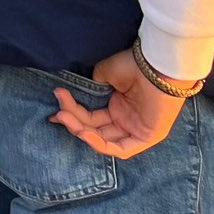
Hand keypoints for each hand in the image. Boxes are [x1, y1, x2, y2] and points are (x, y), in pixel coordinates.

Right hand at [51, 49, 188, 158]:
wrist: (157, 64)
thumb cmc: (134, 65)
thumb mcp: (105, 75)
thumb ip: (92, 90)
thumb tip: (79, 97)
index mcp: (119, 104)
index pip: (91, 116)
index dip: (72, 113)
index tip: (55, 104)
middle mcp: (127, 119)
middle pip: (94, 128)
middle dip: (73, 121)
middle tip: (57, 112)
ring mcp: (137, 129)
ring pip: (103, 139)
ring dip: (81, 130)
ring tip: (63, 116)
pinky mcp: (147, 137)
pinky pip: (121, 149)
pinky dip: (100, 144)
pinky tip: (83, 132)